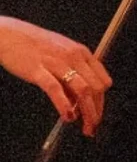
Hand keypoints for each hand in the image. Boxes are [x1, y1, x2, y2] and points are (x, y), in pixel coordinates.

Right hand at [0, 16, 112, 135]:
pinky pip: (56, 90)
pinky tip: (68, 117)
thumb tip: (78, 101)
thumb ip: (71, 75)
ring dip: (87, 112)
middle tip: (93, 126)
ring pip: (82, 90)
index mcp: (82, 53)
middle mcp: (74, 57)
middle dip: (97, 110)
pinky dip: (64, 106)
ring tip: (85, 126)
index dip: (102, 100)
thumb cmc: (35, 46)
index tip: (97, 113)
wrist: (9, 35)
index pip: (102, 80)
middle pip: (96, 87)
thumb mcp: (61, 55)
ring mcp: (57, 63)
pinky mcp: (39, 70)